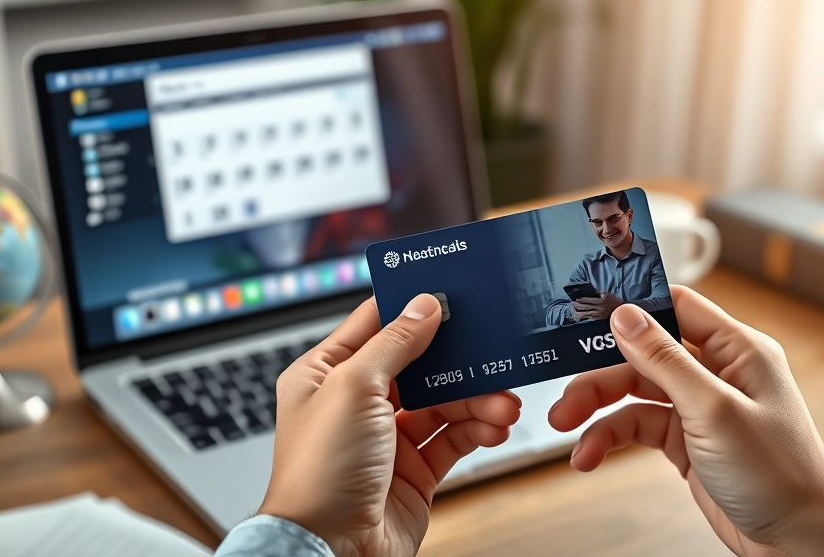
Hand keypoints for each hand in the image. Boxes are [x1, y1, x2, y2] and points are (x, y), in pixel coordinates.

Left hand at [259, 294, 521, 556]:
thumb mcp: (354, 388)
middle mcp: (356, 402)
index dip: (411, 307)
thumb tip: (423, 305)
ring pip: (443, 402)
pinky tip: (496, 427)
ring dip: (477, 399)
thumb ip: (394, 344)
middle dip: (458, 361)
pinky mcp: (414, 469)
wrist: (333, 551)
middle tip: (492, 351)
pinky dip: (478, 429)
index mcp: (325, 373)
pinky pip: (454, 437)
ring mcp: (387, 437)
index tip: (451, 293)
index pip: (374, 324)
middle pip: (419, 364)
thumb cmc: (319, 473)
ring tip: (503, 405)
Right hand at [549, 286, 823, 555]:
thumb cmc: (779, 475)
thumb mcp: (714, 411)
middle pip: (643, 355)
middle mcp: (716, 372)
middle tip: (566, 399)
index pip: (676, 307)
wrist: (798, 541)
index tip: (586, 316)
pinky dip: (610, 439)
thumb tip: (626, 316)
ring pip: (634, 393)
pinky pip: (637, 427)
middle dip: (600, 376)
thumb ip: (665, 360)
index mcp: (737, 349)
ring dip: (598, 411)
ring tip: (569, 432)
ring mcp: (699, 407)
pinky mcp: (686, 439)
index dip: (632, 309)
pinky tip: (590, 455)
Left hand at [571, 292, 622, 319]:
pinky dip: (583, 317)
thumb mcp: (607, 294)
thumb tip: (592, 290)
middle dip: (578, 305)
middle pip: (586, 307)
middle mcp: (599, 308)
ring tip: (573, 311)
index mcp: (601, 301)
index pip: (589, 300)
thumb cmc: (614, 301)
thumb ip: (599, 292)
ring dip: (579, 312)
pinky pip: (589, 317)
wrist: (620, 311)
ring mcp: (598, 314)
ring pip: (586, 313)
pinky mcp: (599, 318)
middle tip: (572, 303)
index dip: (582, 300)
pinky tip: (579, 316)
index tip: (577, 299)